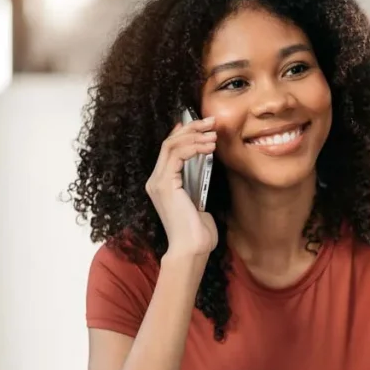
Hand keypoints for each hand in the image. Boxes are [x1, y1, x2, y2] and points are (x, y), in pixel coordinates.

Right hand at [145, 117, 218, 257]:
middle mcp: (156, 180)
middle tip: (211, 121)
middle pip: (169, 142)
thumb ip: (197, 185)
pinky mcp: (164, 185)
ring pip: (171, 145)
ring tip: (214, 133)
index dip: (185, 133)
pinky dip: (194, 147)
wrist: (191, 248)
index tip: (204, 126)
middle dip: (191, 128)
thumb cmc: (198, 232)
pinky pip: (177, 155)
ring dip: (195, 135)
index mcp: (163, 183)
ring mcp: (158, 182)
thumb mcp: (200, 202)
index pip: (170, 149)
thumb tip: (207, 169)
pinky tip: (209, 147)